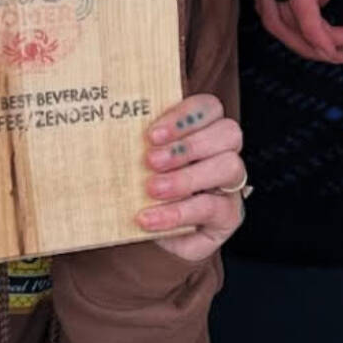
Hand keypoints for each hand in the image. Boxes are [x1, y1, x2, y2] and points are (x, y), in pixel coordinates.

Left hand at [138, 95, 245, 260]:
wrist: (156, 235)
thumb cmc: (147, 190)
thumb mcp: (141, 164)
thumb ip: (138, 146)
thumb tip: (111, 133)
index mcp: (204, 129)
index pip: (209, 107)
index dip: (184, 116)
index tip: (151, 135)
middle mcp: (224, 152)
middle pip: (228, 132)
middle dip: (188, 145)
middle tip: (151, 161)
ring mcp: (230, 184)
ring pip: (229, 167)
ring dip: (186, 177)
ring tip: (153, 189)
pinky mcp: (229, 215)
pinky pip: (212, 208)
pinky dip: (178, 213)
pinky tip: (151, 218)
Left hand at [256, 0, 342, 63]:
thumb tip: (323, 3)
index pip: (267, 0)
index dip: (291, 28)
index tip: (322, 38)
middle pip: (270, 15)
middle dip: (301, 44)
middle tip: (332, 54)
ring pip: (285, 17)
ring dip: (315, 43)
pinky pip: (303, 7)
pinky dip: (318, 33)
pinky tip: (337, 43)